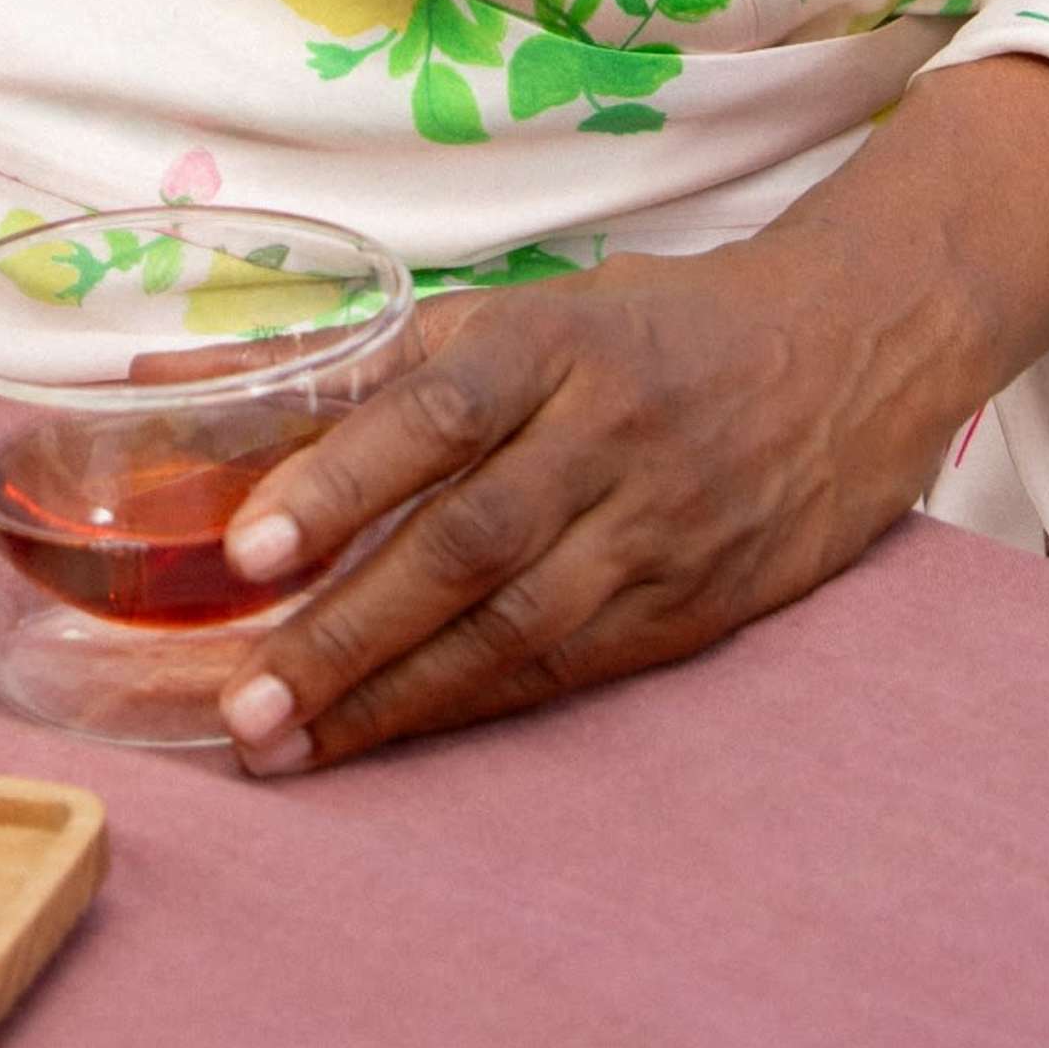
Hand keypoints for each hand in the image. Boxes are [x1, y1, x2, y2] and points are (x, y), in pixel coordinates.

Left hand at [203, 223, 957, 777]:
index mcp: (554, 342)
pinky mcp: (692, 606)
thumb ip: (383, 353)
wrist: (851, 355)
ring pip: (515, 628)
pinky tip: (389, 736)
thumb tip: (197, 387)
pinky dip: (470, 707)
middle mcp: (606, 437)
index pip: (435, 412)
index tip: (249, 547)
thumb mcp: (531, 306)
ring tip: (291, 741)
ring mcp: (657, 530)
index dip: (340, 481)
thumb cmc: (654, 327)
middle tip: (246, 696)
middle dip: (347, 630)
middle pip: (465, 543)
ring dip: (394, 696)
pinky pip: (567, 668)